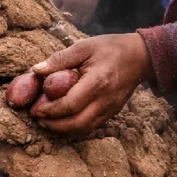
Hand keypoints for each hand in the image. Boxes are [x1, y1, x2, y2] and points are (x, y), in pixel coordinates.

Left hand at [29, 33, 152, 135]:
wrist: (141, 56)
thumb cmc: (111, 48)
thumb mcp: (84, 46)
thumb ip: (60, 59)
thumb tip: (36, 70)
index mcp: (97, 82)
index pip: (71, 104)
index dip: (50, 110)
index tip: (35, 109)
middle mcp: (105, 100)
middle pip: (77, 123)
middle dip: (54, 125)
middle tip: (37, 119)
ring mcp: (111, 108)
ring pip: (85, 128)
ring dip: (63, 130)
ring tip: (46, 122)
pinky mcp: (112, 112)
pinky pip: (92, 126)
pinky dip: (75, 128)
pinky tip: (62, 121)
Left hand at [46, 0, 109, 25]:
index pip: (50, 5)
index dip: (52, 5)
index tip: (54, 5)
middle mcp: (67, 1)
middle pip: (60, 14)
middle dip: (60, 13)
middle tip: (62, 10)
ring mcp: (79, 6)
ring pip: (71, 20)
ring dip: (70, 18)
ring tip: (71, 14)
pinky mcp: (90, 9)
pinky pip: (84, 20)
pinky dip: (81, 19)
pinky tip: (80, 15)